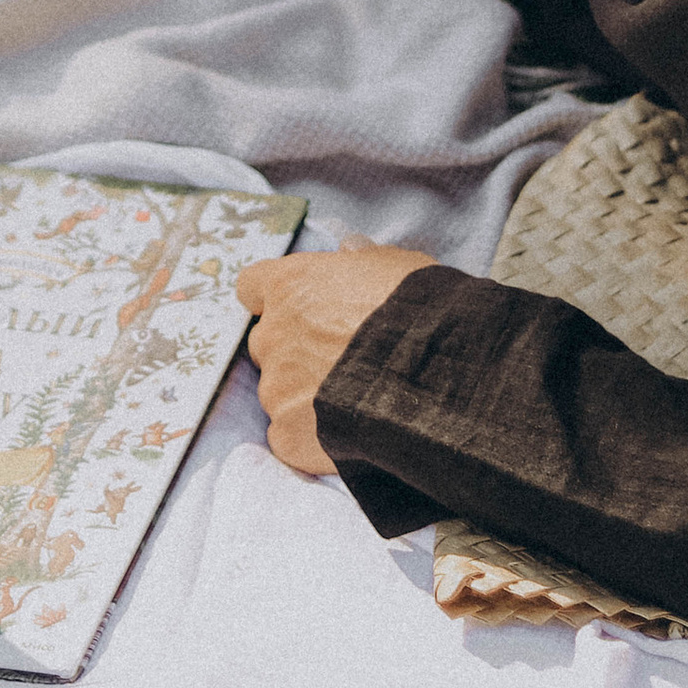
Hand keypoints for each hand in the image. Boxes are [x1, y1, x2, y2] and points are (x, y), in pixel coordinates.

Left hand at [235, 241, 432, 474]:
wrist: (434, 378)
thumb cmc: (419, 313)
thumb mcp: (398, 268)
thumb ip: (364, 260)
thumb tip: (350, 248)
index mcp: (291, 286)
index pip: (252, 286)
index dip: (272, 299)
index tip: (295, 310)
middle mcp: (273, 334)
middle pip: (267, 343)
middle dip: (295, 353)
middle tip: (340, 364)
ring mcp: (276, 387)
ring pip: (278, 393)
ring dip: (304, 397)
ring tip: (354, 404)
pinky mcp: (287, 432)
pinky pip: (288, 437)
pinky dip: (310, 439)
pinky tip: (348, 435)